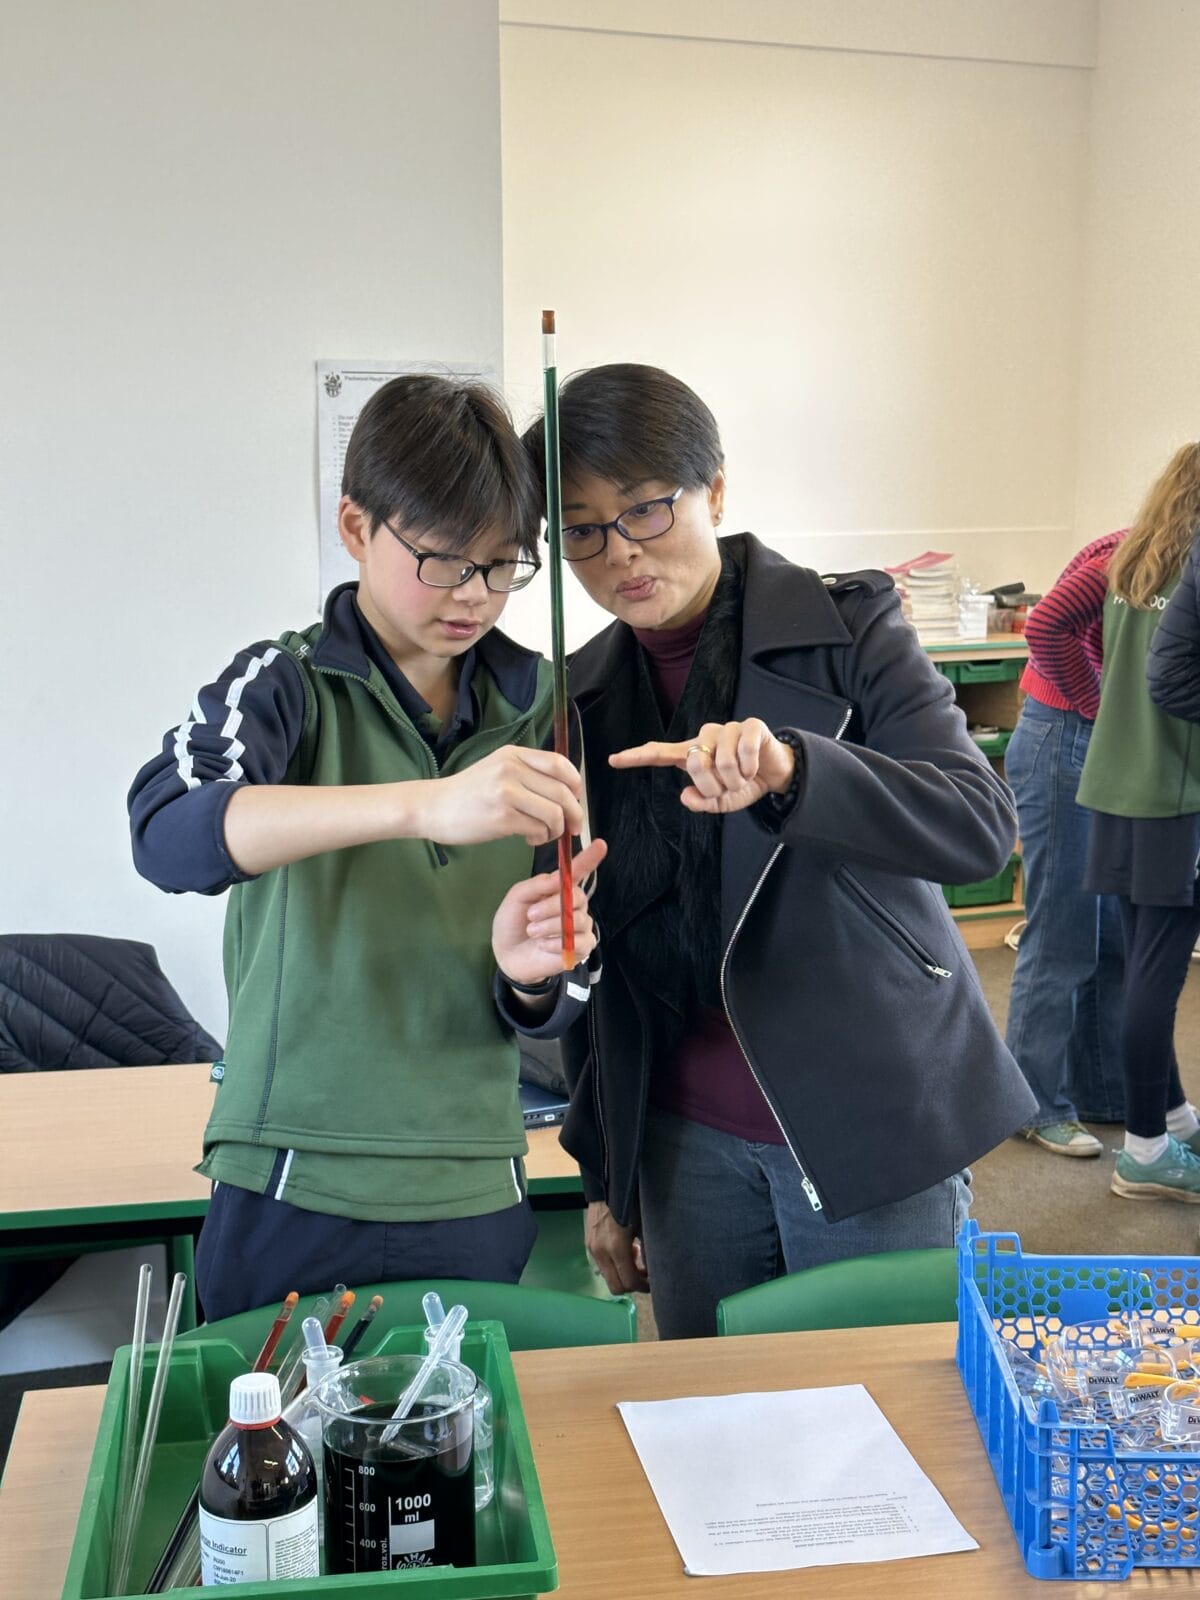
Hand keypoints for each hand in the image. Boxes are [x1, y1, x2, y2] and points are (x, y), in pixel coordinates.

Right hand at [427, 746, 583, 845]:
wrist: (432, 807)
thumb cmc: (467, 793)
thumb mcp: (497, 769)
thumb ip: (527, 773)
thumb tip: (566, 790)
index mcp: (514, 755)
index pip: (560, 764)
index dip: (576, 784)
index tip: (576, 800)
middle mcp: (511, 769)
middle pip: (563, 792)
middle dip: (575, 814)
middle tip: (573, 828)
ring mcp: (506, 793)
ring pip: (554, 813)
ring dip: (557, 829)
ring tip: (545, 834)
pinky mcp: (501, 817)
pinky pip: (538, 829)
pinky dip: (541, 837)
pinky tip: (530, 839)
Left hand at [492, 837, 606, 984]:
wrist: (506, 954)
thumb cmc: (512, 923)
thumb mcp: (517, 898)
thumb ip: (538, 885)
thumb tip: (558, 878)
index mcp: (558, 890)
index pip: (579, 872)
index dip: (590, 858)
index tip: (600, 844)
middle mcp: (573, 905)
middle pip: (578, 897)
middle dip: (552, 906)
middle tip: (531, 915)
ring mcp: (579, 927)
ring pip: (579, 919)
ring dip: (552, 925)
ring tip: (533, 932)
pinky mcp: (581, 948)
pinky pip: (580, 941)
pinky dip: (558, 943)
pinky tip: (544, 945)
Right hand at [585, 1201, 649, 1294]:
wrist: (606, 1184)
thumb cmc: (630, 1202)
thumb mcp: (644, 1226)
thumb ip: (647, 1250)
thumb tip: (653, 1270)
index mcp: (616, 1247)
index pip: (628, 1281)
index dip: (643, 1286)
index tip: (652, 1282)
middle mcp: (601, 1251)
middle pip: (616, 1286)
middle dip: (632, 1284)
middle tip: (644, 1275)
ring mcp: (592, 1248)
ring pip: (608, 1276)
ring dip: (623, 1273)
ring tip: (635, 1257)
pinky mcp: (589, 1243)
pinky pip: (602, 1264)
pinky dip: (614, 1263)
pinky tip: (624, 1248)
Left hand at [609, 719, 795, 814]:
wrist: (778, 775)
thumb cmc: (744, 783)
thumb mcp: (722, 801)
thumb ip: (702, 802)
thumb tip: (685, 796)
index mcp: (693, 754)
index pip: (660, 753)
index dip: (637, 757)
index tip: (614, 760)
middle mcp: (706, 737)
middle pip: (695, 762)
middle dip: (713, 786)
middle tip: (727, 789)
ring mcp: (728, 729)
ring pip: (721, 760)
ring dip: (735, 779)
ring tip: (743, 778)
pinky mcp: (751, 726)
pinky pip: (744, 751)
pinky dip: (749, 768)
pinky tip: (754, 768)